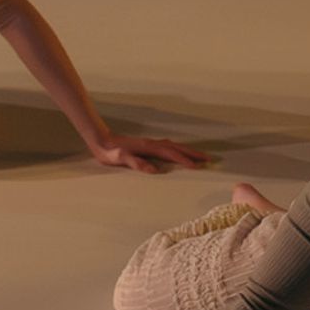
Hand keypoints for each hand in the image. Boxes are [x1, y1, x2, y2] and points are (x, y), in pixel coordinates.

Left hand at [90, 135, 214, 174]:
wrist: (101, 140)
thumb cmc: (109, 152)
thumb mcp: (119, 158)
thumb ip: (136, 163)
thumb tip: (153, 170)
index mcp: (148, 147)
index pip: (170, 154)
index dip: (184, 160)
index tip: (197, 166)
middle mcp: (152, 143)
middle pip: (177, 148)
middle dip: (193, 153)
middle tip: (208, 159)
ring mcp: (151, 143)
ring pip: (174, 146)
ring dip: (188, 151)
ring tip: (200, 156)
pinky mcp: (148, 145)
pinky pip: (169, 147)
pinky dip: (178, 149)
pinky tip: (179, 152)